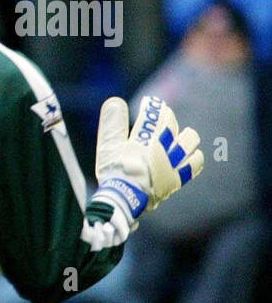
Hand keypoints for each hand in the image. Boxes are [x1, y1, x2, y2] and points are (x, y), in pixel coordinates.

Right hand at [92, 95, 203, 223]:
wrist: (122, 201)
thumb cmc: (112, 173)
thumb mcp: (107, 147)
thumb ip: (111, 124)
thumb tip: (116, 100)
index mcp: (145, 141)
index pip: (154, 117)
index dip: (153, 107)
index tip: (151, 102)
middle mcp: (163, 151)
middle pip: (171, 128)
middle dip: (168, 118)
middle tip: (163, 115)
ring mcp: (172, 166)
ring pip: (189, 143)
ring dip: (187, 136)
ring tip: (185, 134)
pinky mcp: (176, 180)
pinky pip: (193, 166)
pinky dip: (195, 158)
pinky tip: (194, 155)